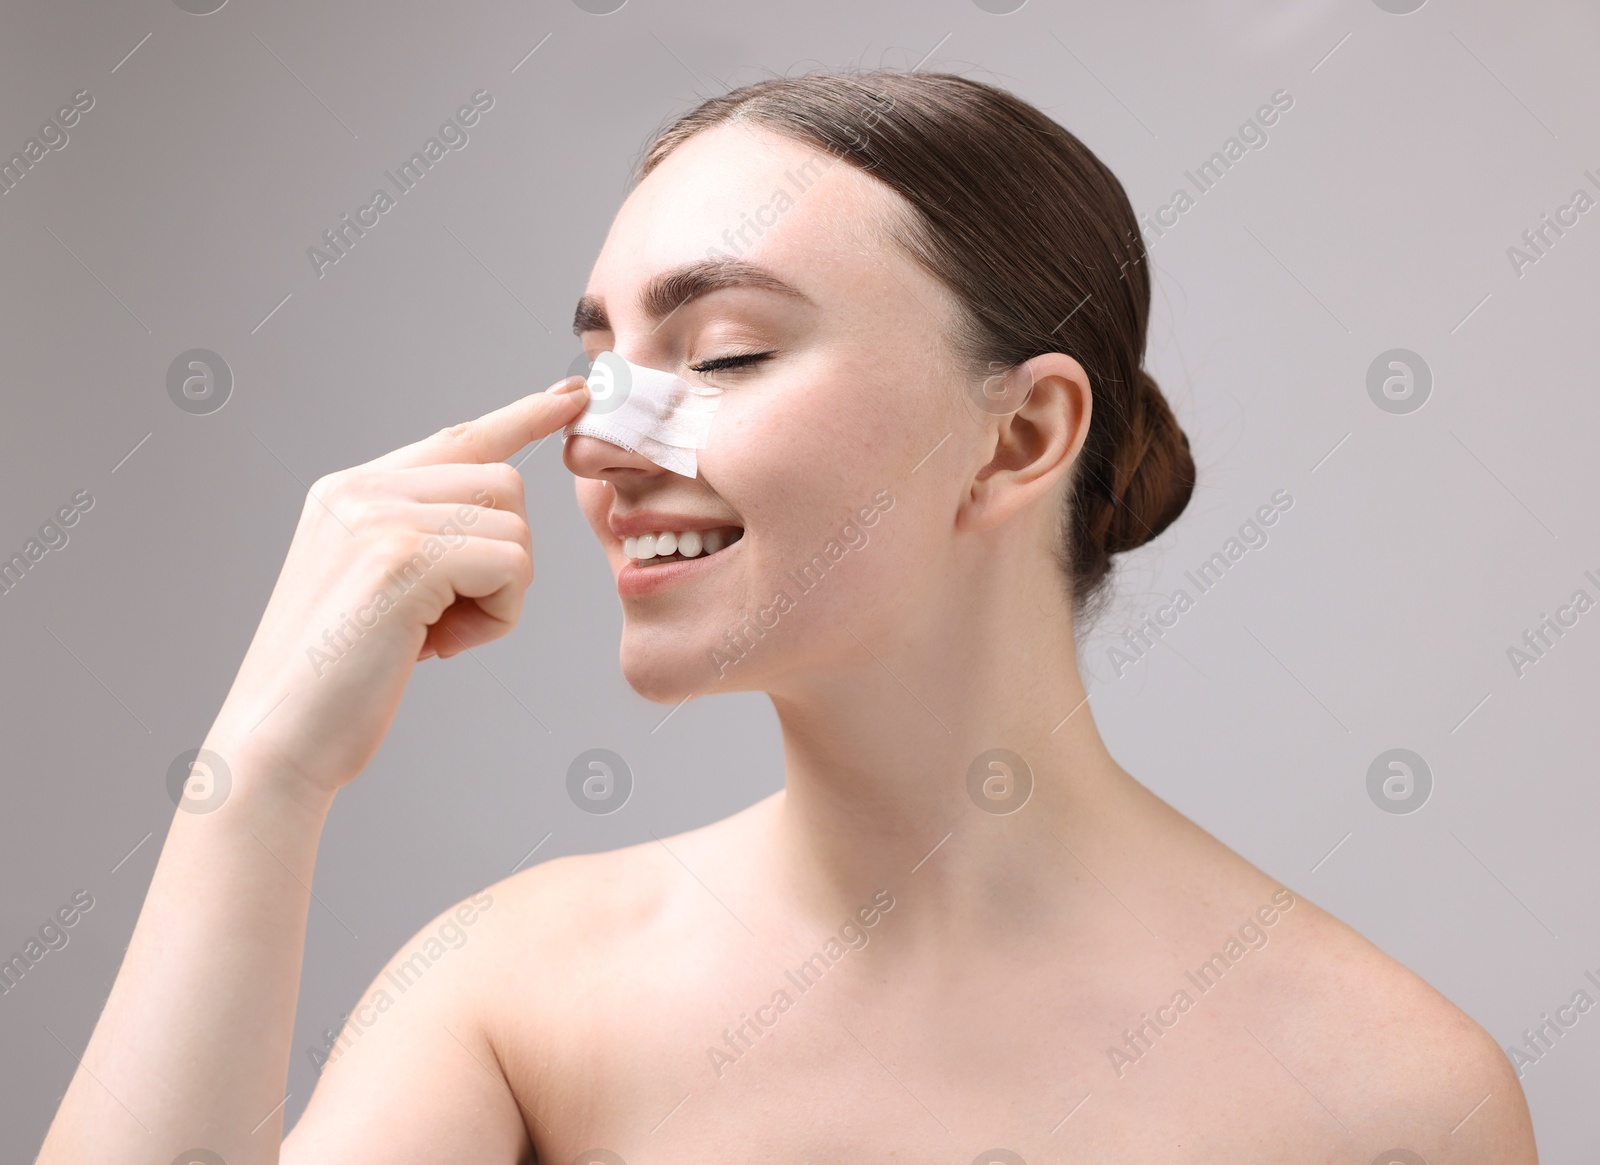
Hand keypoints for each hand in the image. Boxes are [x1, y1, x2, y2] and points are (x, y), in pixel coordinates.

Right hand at [205, 376, 589, 797]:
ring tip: (434, 635)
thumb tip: (498, 506)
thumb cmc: (338, 680)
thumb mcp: (378, 586)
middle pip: (504, 483)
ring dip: (500, 593)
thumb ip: (424, 535)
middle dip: (504, 558)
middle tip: (447, 620)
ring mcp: (379, 517)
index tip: (571, 395)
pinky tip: (438, 647)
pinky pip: (510, 566)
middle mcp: (361, 489)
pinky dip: (496, 617)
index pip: (459, 437)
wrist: (281, 740)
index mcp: (350, 489)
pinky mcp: (403, 558)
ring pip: (513, 526)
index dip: (523, 415)